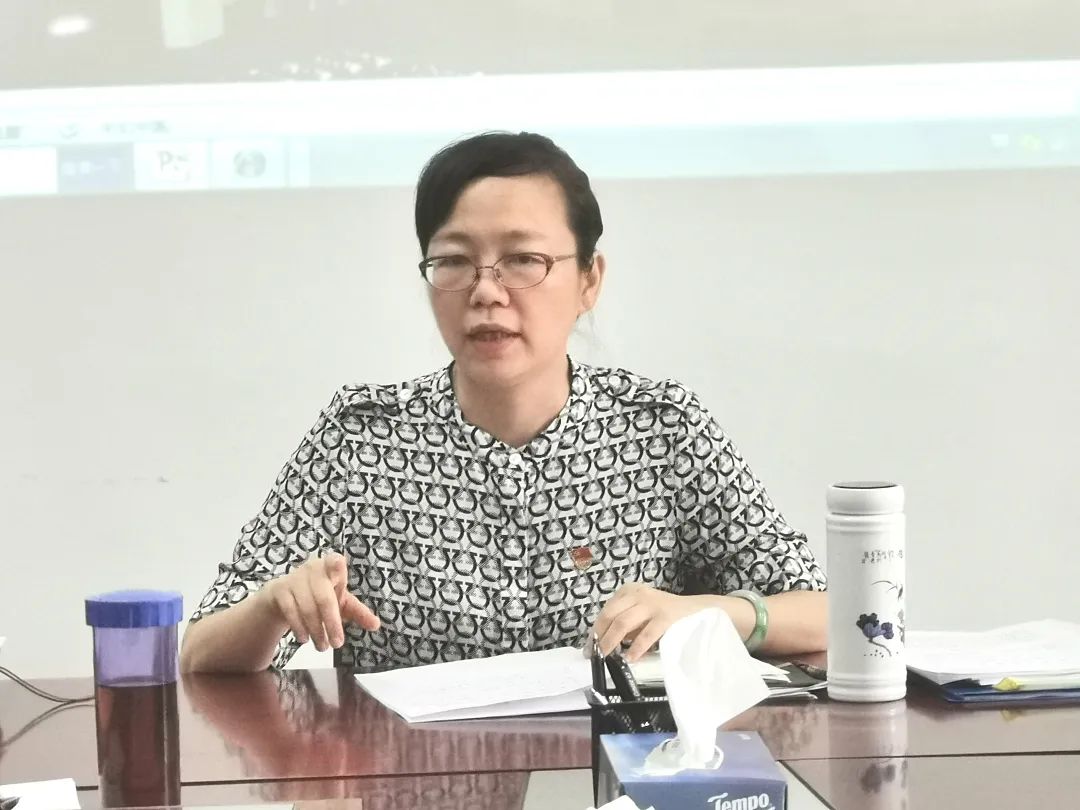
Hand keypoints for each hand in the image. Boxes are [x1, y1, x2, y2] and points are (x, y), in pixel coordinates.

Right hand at [259, 553, 379, 650]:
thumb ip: (359, 613)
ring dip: (316, 631)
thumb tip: (376, 625)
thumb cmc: (318, 596)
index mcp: (331, 567)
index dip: (336, 564)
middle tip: (337, 644)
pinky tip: (304, 638)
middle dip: (332, 623)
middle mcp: (312, 569)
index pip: (335, 561)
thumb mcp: (340, 602)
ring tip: (322, 646)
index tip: (338, 564)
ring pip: (307, 608)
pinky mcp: (279, 590)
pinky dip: (299, 628)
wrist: (282, 596)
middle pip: (324, 598)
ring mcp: (294, 578)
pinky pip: (290, 611)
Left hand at [592, 583, 712, 661]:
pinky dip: (636, 647)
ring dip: (612, 642)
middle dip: (599, 636)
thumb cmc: (667, 615)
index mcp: (630, 592)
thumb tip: (606, 644)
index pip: (606, 611)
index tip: (589, 647)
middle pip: (610, 615)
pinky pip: (646, 633)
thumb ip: (627, 625)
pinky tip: (631, 658)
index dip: (595, 630)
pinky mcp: (666, 615)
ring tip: (607, 656)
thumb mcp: (643, 615)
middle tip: (595, 655)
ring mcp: (652, 603)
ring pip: (623, 622)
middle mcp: (638, 594)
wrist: (701, 609)